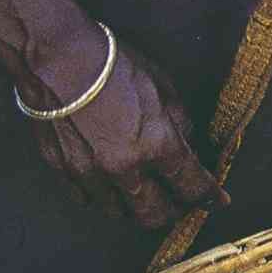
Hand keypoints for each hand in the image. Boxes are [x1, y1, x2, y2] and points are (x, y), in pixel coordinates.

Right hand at [23, 30, 222, 228]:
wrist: (55, 58)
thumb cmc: (113, 65)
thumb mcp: (163, 88)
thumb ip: (179, 124)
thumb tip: (186, 146)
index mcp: (157, 145)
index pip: (191, 186)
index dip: (208, 197)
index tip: (216, 201)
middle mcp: (124, 167)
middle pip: (155, 214)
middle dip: (172, 214)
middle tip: (178, 206)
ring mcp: (89, 172)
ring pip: (118, 212)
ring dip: (134, 209)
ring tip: (144, 199)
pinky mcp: (61, 169)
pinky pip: (85, 198)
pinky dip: (101, 198)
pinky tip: (109, 189)